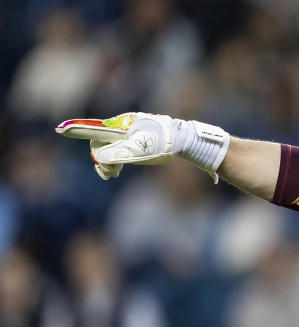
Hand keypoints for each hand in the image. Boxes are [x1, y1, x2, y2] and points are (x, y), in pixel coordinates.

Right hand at [55, 113, 177, 179]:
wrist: (182, 139)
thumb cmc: (161, 144)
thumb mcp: (138, 153)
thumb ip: (116, 155)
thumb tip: (99, 158)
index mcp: (120, 125)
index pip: (94, 128)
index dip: (76, 129)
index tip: (61, 129)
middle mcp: (121, 126)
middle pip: (100, 142)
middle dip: (101, 159)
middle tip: (111, 173)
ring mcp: (127, 132)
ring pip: (108, 147)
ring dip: (108, 161)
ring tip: (114, 172)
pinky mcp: (133, 138)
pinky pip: (117, 148)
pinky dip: (114, 159)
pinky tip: (115, 170)